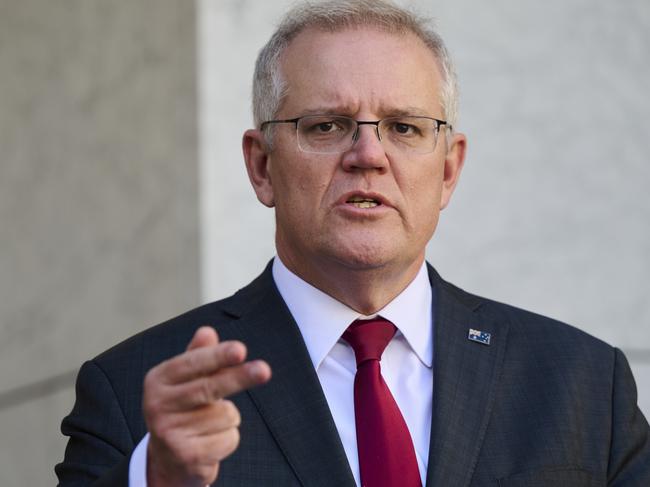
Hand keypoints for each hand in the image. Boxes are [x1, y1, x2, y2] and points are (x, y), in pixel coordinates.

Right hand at [143, 326, 271, 486]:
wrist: (168, 458)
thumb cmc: (184, 408)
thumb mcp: (187, 379)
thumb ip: (199, 355)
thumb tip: (207, 332)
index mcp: (158, 379)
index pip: (193, 362)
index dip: (219, 356)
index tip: (240, 350)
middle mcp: (157, 405)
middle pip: (209, 387)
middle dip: (240, 377)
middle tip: (264, 370)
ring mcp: (169, 432)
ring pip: (226, 414)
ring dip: (229, 418)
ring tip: (210, 424)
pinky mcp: (186, 456)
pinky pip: (229, 438)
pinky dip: (228, 439)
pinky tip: (211, 442)